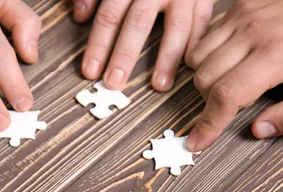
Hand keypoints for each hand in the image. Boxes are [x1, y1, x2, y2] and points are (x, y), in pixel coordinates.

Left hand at [74, 0, 213, 90]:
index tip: (90, 71)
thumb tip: (80, 16)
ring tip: (159, 85)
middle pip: (137, 23)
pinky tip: (191, 65)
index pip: (109, 15)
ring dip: (167, 59)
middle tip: (115, 82)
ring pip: (176, 26)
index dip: (98, 45)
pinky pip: (202, 22)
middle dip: (124, 55)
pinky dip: (197, 44)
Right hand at [185, 0, 282, 151]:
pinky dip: (208, 56)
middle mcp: (253, 31)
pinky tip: (230, 62)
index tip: (197, 142)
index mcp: (277, 53)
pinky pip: (205, 38)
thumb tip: (259, 129)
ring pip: (197, 59)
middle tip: (238, 104)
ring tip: (233, 82)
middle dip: (213, 101)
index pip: (227, 94)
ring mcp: (243, 15)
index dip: (209, 124)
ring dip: (207, 79)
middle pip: (205, 79)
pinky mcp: (239, 7)